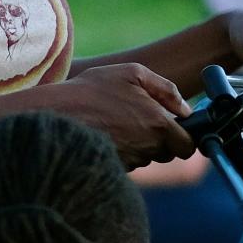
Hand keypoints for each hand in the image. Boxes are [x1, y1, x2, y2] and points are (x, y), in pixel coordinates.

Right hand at [57, 62, 195, 168]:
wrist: (55, 114)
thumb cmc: (93, 90)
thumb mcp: (133, 73)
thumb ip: (166, 89)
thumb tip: (186, 109)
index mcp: (158, 125)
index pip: (187, 146)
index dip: (183, 137)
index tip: (174, 128)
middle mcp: (147, 148)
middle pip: (166, 153)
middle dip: (160, 140)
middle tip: (140, 120)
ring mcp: (130, 161)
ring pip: (145, 158)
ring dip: (139, 144)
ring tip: (117, 123)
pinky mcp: (113, 169)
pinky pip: (127, 163)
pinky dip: (121, 151)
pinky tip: (106, 134)